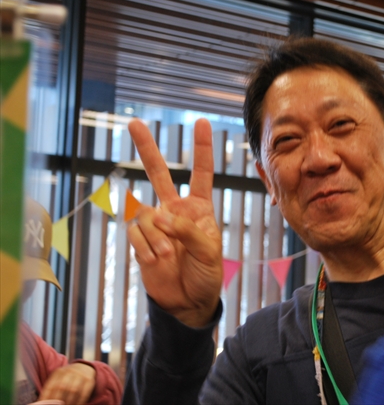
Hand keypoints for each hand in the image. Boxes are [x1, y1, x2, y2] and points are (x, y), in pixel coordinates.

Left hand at [39, 363, 95, 403]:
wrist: (85, 368)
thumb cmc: (67, 378)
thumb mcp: (59, 378)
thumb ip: (52, 388)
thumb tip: (42, 401)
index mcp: (59, 372)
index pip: (51, 386)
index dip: (47, 397)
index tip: (45, 404)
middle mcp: (70, 371)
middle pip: (62, 387)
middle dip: (58, 401)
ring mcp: (80, 374)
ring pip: (73, 390)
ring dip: (69, 402)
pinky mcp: (89, 379)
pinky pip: (84, 392)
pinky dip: (80, 401)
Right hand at [127, 119, 221, 326]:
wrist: (187, 301)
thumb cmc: (206, 273)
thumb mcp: (209, 250)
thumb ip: (187, 230)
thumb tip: (159, 216)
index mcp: (199, 208)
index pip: (201, 173)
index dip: (202, 148)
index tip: (202, 122)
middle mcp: (175, 210)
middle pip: (159, 173)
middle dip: (147, 149)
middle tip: (134, 124)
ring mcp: (155, 224)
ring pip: (144, 213)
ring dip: (155, 235)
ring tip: (167, 255)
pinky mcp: (139, 240)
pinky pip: (134, 233)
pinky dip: (144, 247)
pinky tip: (154, 260)